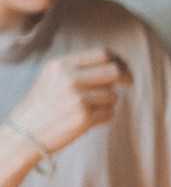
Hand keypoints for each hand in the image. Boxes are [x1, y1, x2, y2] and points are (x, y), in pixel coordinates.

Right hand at [7, 49, 130, 156]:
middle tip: (129, 83)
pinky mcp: (85, 117)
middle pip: (115, 71)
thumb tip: (116, 64)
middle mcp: (69, 79)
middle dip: (127, 76)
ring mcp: (77, 98)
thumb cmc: (43, 105)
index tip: (124, 67)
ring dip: (108, 102)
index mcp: (60, 65)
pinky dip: (105, 117)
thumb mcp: (53, 77)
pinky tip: (88, 120)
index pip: (102, 54)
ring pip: (113, 95)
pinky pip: (110, 113)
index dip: (119, 60)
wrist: (25, 133)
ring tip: (90, 108)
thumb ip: (79, 68)